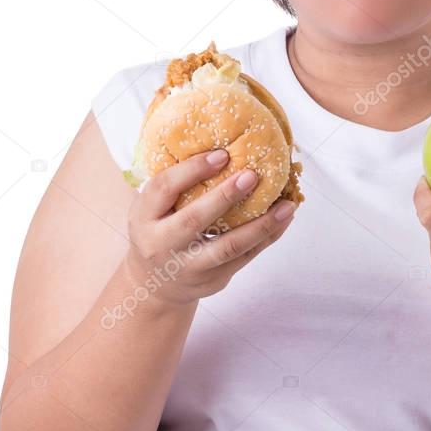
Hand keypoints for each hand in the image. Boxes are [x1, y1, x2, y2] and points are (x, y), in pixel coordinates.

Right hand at [125, 149, 296, 305]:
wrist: (154, 285)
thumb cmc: (158, 231)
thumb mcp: (151, 208)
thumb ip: (175, 183)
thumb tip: (219, 145)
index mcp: (144, 218)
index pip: (163, 188)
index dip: (192, 170)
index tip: (221, 154)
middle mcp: (162, 244)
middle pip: (193, 220)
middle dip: (225, 196)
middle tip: (253, 175)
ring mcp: (188, 267)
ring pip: (227, 247)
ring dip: (261, 225)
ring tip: (286, 206)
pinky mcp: (213, 280)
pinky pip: (244, 258)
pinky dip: (267, 238)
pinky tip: (283, 220)